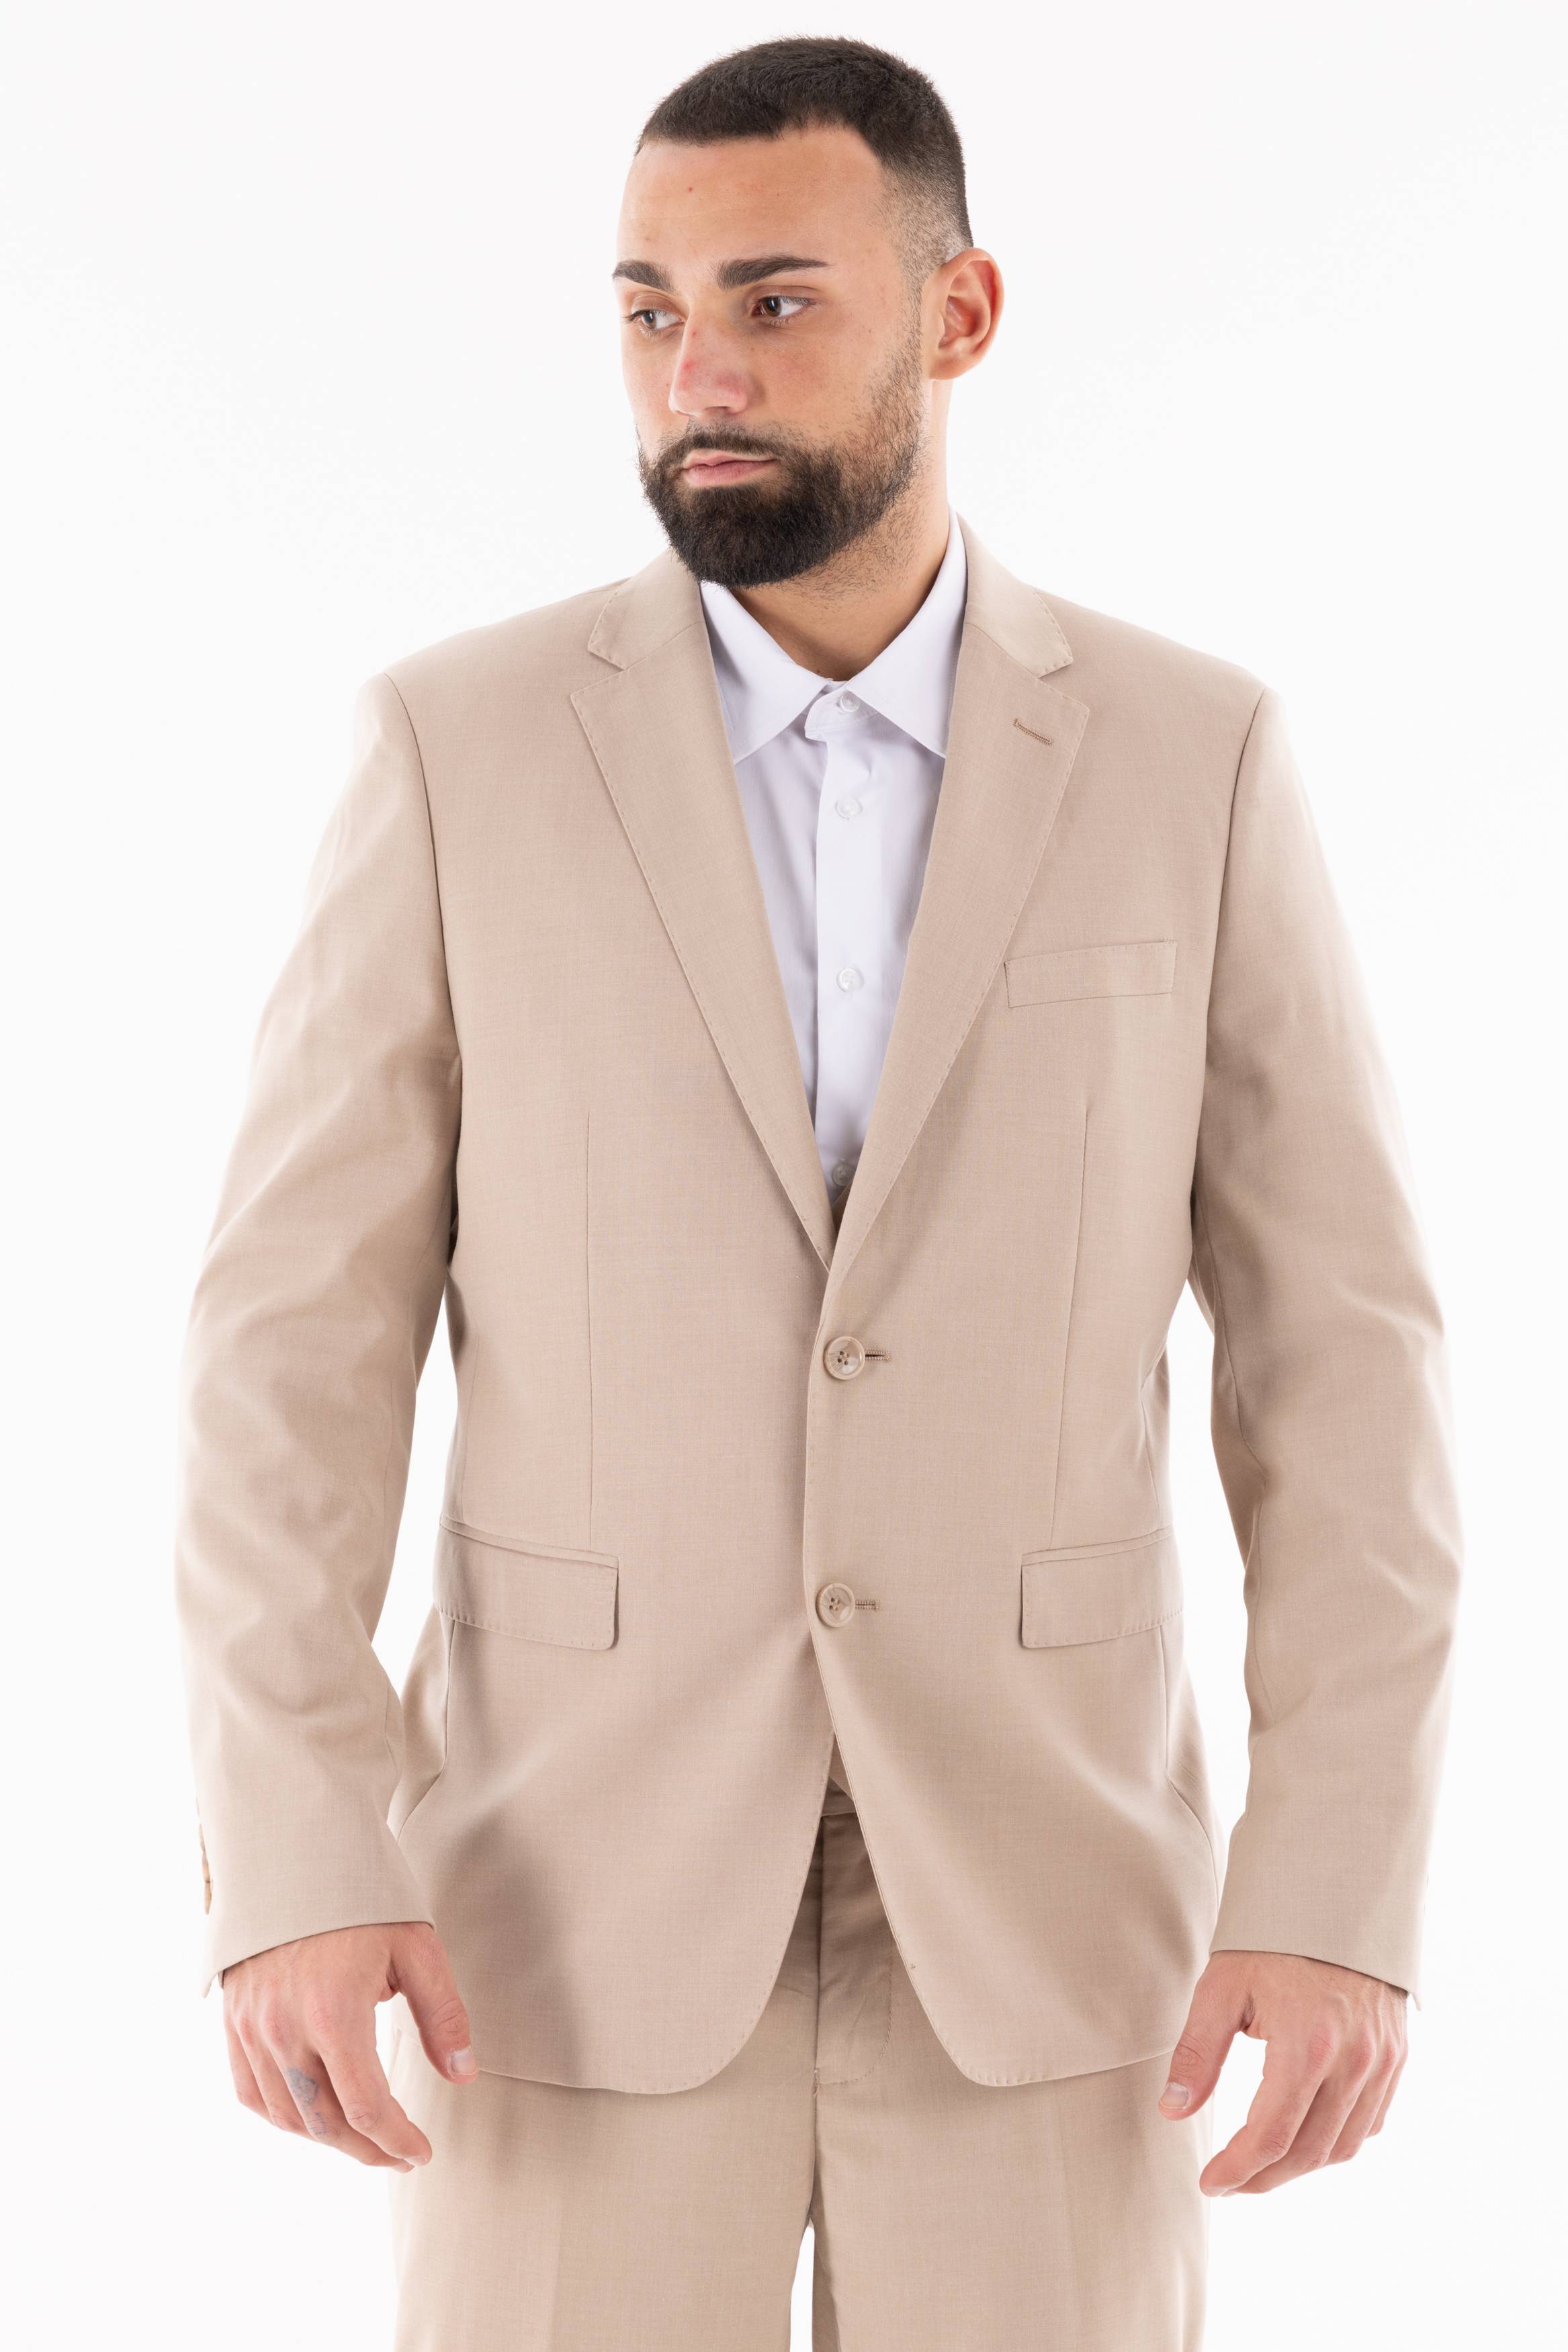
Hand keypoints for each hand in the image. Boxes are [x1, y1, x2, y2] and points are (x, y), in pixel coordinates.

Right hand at [222, 1920, 475, 2169]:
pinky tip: (311, 2115)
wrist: (294, 1855)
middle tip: (399, 2154)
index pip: (367, 2108)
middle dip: (367, 2149)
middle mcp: (284, 2028)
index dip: (397, 2141)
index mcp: (334, 2012)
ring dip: (327, 2138)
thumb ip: (443, 2015)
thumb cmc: (361, 1899)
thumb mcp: (416, 1947)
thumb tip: (463, 2075)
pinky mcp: (234, 2021)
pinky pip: (251, 2092)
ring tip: (364, 2137)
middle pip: (325, 2123)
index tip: (421, 2152)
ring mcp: (252, 2027)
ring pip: (286, 2115)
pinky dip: (282, 2116)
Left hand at [1158, 1950, 1406, 2194]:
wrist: (1336, 1895)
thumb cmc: (1274, 1938)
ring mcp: (1382, 2061)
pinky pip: (1370, 2121)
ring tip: (1261, 2164)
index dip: (1237, 2168)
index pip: (1270, 2135)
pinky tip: (1306, 2135)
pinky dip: (1337, 2140)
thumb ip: (1198, 2052)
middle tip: (1230, 2181)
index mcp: (1307, 2044)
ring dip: (1300, 2165)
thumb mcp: (1223, 1985)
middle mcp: (1353, 2060)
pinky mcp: (1396, 2056)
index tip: (1210, 2183)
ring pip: (1344, 2145)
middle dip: (1264, 2177)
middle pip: (1308, 2151)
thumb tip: (1173, 2110)